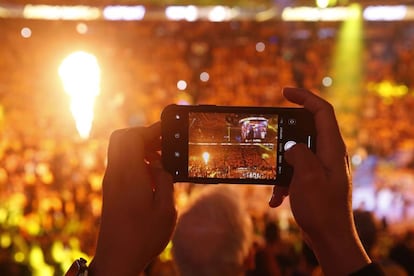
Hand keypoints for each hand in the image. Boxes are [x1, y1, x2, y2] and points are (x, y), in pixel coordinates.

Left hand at [89, 123, 175, 275]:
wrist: (116, 259)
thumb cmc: (142, 237)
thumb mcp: (165, 209)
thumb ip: (165, 180)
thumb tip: (161, 165)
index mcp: (129, 175)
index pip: (133, 136)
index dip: (151, 129)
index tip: (167, 128)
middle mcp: (115, 174)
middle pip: (122, 137)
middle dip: (144, 135)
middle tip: (163, 143)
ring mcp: (111, 182)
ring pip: (121, 150)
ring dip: (140, 148)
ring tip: (161, 161)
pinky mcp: (111, 190)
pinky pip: (121, 163)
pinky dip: (136, 160)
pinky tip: (152, 176)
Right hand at [269, 88, 369, 274]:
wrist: (330, 238)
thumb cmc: (321, 209)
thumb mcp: (307, 177)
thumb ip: (299, 153)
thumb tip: (292, 147)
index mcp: (332, 148)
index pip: (322, 111)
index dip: (305, 96)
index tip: (285, 92)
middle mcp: (330, 154)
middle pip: (308, 129)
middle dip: (287, 133)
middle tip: (271, 136)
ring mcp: (323, 168)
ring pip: (298, 153)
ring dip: (282, 165)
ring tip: (275, 183)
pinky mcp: (316, 180)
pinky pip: (296, 172)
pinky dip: (284, 182)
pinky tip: (276, 198)